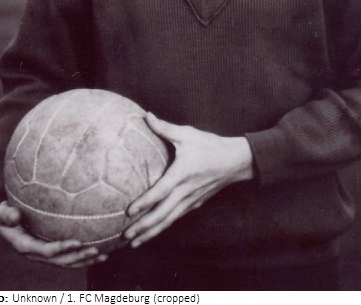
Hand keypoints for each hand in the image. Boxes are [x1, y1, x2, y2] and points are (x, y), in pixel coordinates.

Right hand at [0, 201, 107, 267]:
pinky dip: (84, 256)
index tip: (77, 242)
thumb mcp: (0, 214)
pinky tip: (101, 251)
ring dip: (86, 260)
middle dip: (79, 256)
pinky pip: (69, 256)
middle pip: (61, 260)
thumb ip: (6, 215)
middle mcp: (37, 254)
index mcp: (26, 246)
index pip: (47, 250)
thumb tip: (14, 215)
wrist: (3, 223)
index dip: (62, 248)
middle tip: (96, 250)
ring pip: (68, 262)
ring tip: (104, 255)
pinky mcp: (51, 251)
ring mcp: (45, 255)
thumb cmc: (3, 215)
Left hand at [124, 113, 253, 247]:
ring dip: (151, 232)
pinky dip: (163, 227)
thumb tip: (145, 115)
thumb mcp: (187, 133)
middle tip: (125, 237)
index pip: (160, 192)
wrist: (235, 161)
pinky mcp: (195, 203)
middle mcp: (186, 191)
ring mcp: (191, 200)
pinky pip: (176, 218)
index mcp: (182, 174)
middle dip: (144, 227)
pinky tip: (153, 232)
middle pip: (163, 214)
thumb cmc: (210, 145)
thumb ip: (164, 127)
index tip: (129, 211)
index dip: (145, 203)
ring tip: (134, 243)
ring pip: (169, 220)